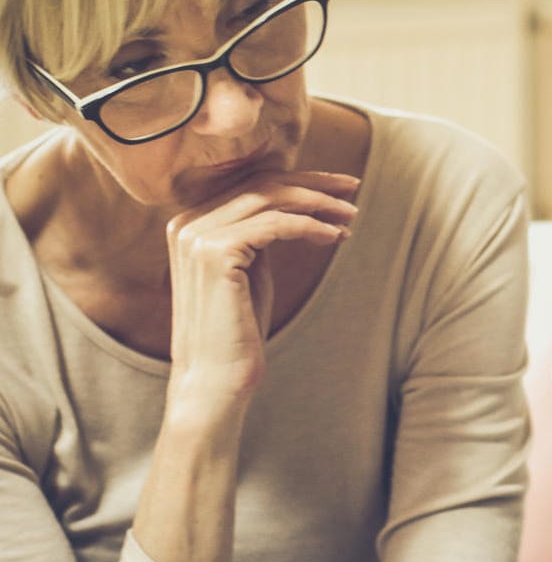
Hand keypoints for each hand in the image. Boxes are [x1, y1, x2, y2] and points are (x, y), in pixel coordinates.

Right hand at [164, 171, 358, 407]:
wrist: (214, 380)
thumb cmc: (237, 333)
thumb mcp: (250, 273)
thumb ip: (260, 237)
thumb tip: (298, 210)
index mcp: (191, 223)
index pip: (250, 185)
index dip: (299, 181)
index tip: (339, 188)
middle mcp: (187, 223)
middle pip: (260, 183)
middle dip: (313, 184)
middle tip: (353, 189)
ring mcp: (196, 236)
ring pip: (269, 199)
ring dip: (318, 204)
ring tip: (351, 217)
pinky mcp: (214, 254)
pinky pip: (274, 225)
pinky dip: (310, 227)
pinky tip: (335, 237)